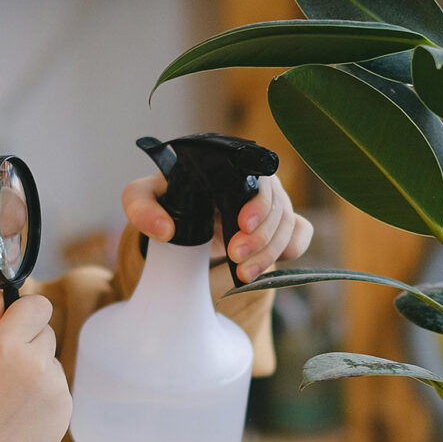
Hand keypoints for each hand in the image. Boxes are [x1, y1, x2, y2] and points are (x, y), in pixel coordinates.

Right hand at [0, 295, 71, 441]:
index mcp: (5, 345)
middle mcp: (36, 361)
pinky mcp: (65, 405)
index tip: (13, 324)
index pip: (38, 304)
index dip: (25, 311)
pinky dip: (42, 391)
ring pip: (50, 358)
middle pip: (45, 329)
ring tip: (8, 395)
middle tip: (2, 367)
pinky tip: (20, 410)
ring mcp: (54, 385)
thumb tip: (2, 298)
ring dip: (35, 366)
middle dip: (27, 339)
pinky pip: (56, 383)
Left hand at [122, 172, 313, 281]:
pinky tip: (269, 266)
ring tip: (245, 274)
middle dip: (261, 237)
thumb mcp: (143, 198)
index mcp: (230, 167)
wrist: (181, 215)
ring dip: (270, 252)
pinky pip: (300, 233)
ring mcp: (271, 203)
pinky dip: (292, 249)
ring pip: (289, 224)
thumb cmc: (166, 199)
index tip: (242, 226)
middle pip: (278, 205)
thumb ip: (141, 207)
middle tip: (235, 257)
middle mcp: (256, 181)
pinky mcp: (277, 225)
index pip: (259, 178)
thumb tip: (165, 230)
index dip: (258, 204)